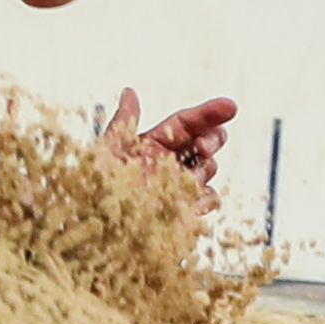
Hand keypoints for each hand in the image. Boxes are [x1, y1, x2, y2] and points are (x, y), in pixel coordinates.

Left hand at [103, 86, 235, 206]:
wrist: (98, 232)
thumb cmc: (94, 191)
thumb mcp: (107, 151)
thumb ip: (124, 121)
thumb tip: (130, 91)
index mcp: (152, 145)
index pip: (186, 123)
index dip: (209, 113)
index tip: (230, 106)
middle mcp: (169, 164)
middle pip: (206, 141)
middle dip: (213, 138)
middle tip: (204, 146)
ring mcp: (179, 188)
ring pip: (210, 168)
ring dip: (206, 166)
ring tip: (187, 175)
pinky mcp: (186, 213)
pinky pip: (210, 198)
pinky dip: (207, 194)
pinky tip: (193, 195)